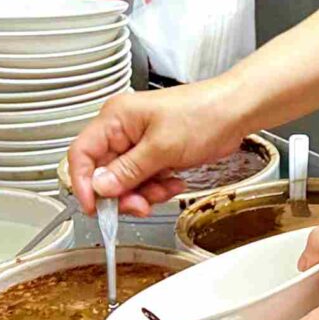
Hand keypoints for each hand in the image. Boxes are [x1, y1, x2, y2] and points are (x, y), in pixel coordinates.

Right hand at [62, 81, 246, 214]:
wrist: (236, 112)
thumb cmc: (204, 114)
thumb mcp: (162, 148)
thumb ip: (128, 170)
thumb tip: (99, 187)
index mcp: (116, 118)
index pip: (82, 153)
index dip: (83, 183)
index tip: (95, 207)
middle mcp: (123, 130)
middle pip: (104, 173)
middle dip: (122, 193)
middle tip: (139, 205)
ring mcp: (139, 143)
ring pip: (125, 181)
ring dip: (143, 193)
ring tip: (165, 190)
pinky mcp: (155, 154)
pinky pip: (144, 180)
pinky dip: (157, 188)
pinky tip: (174, 183)